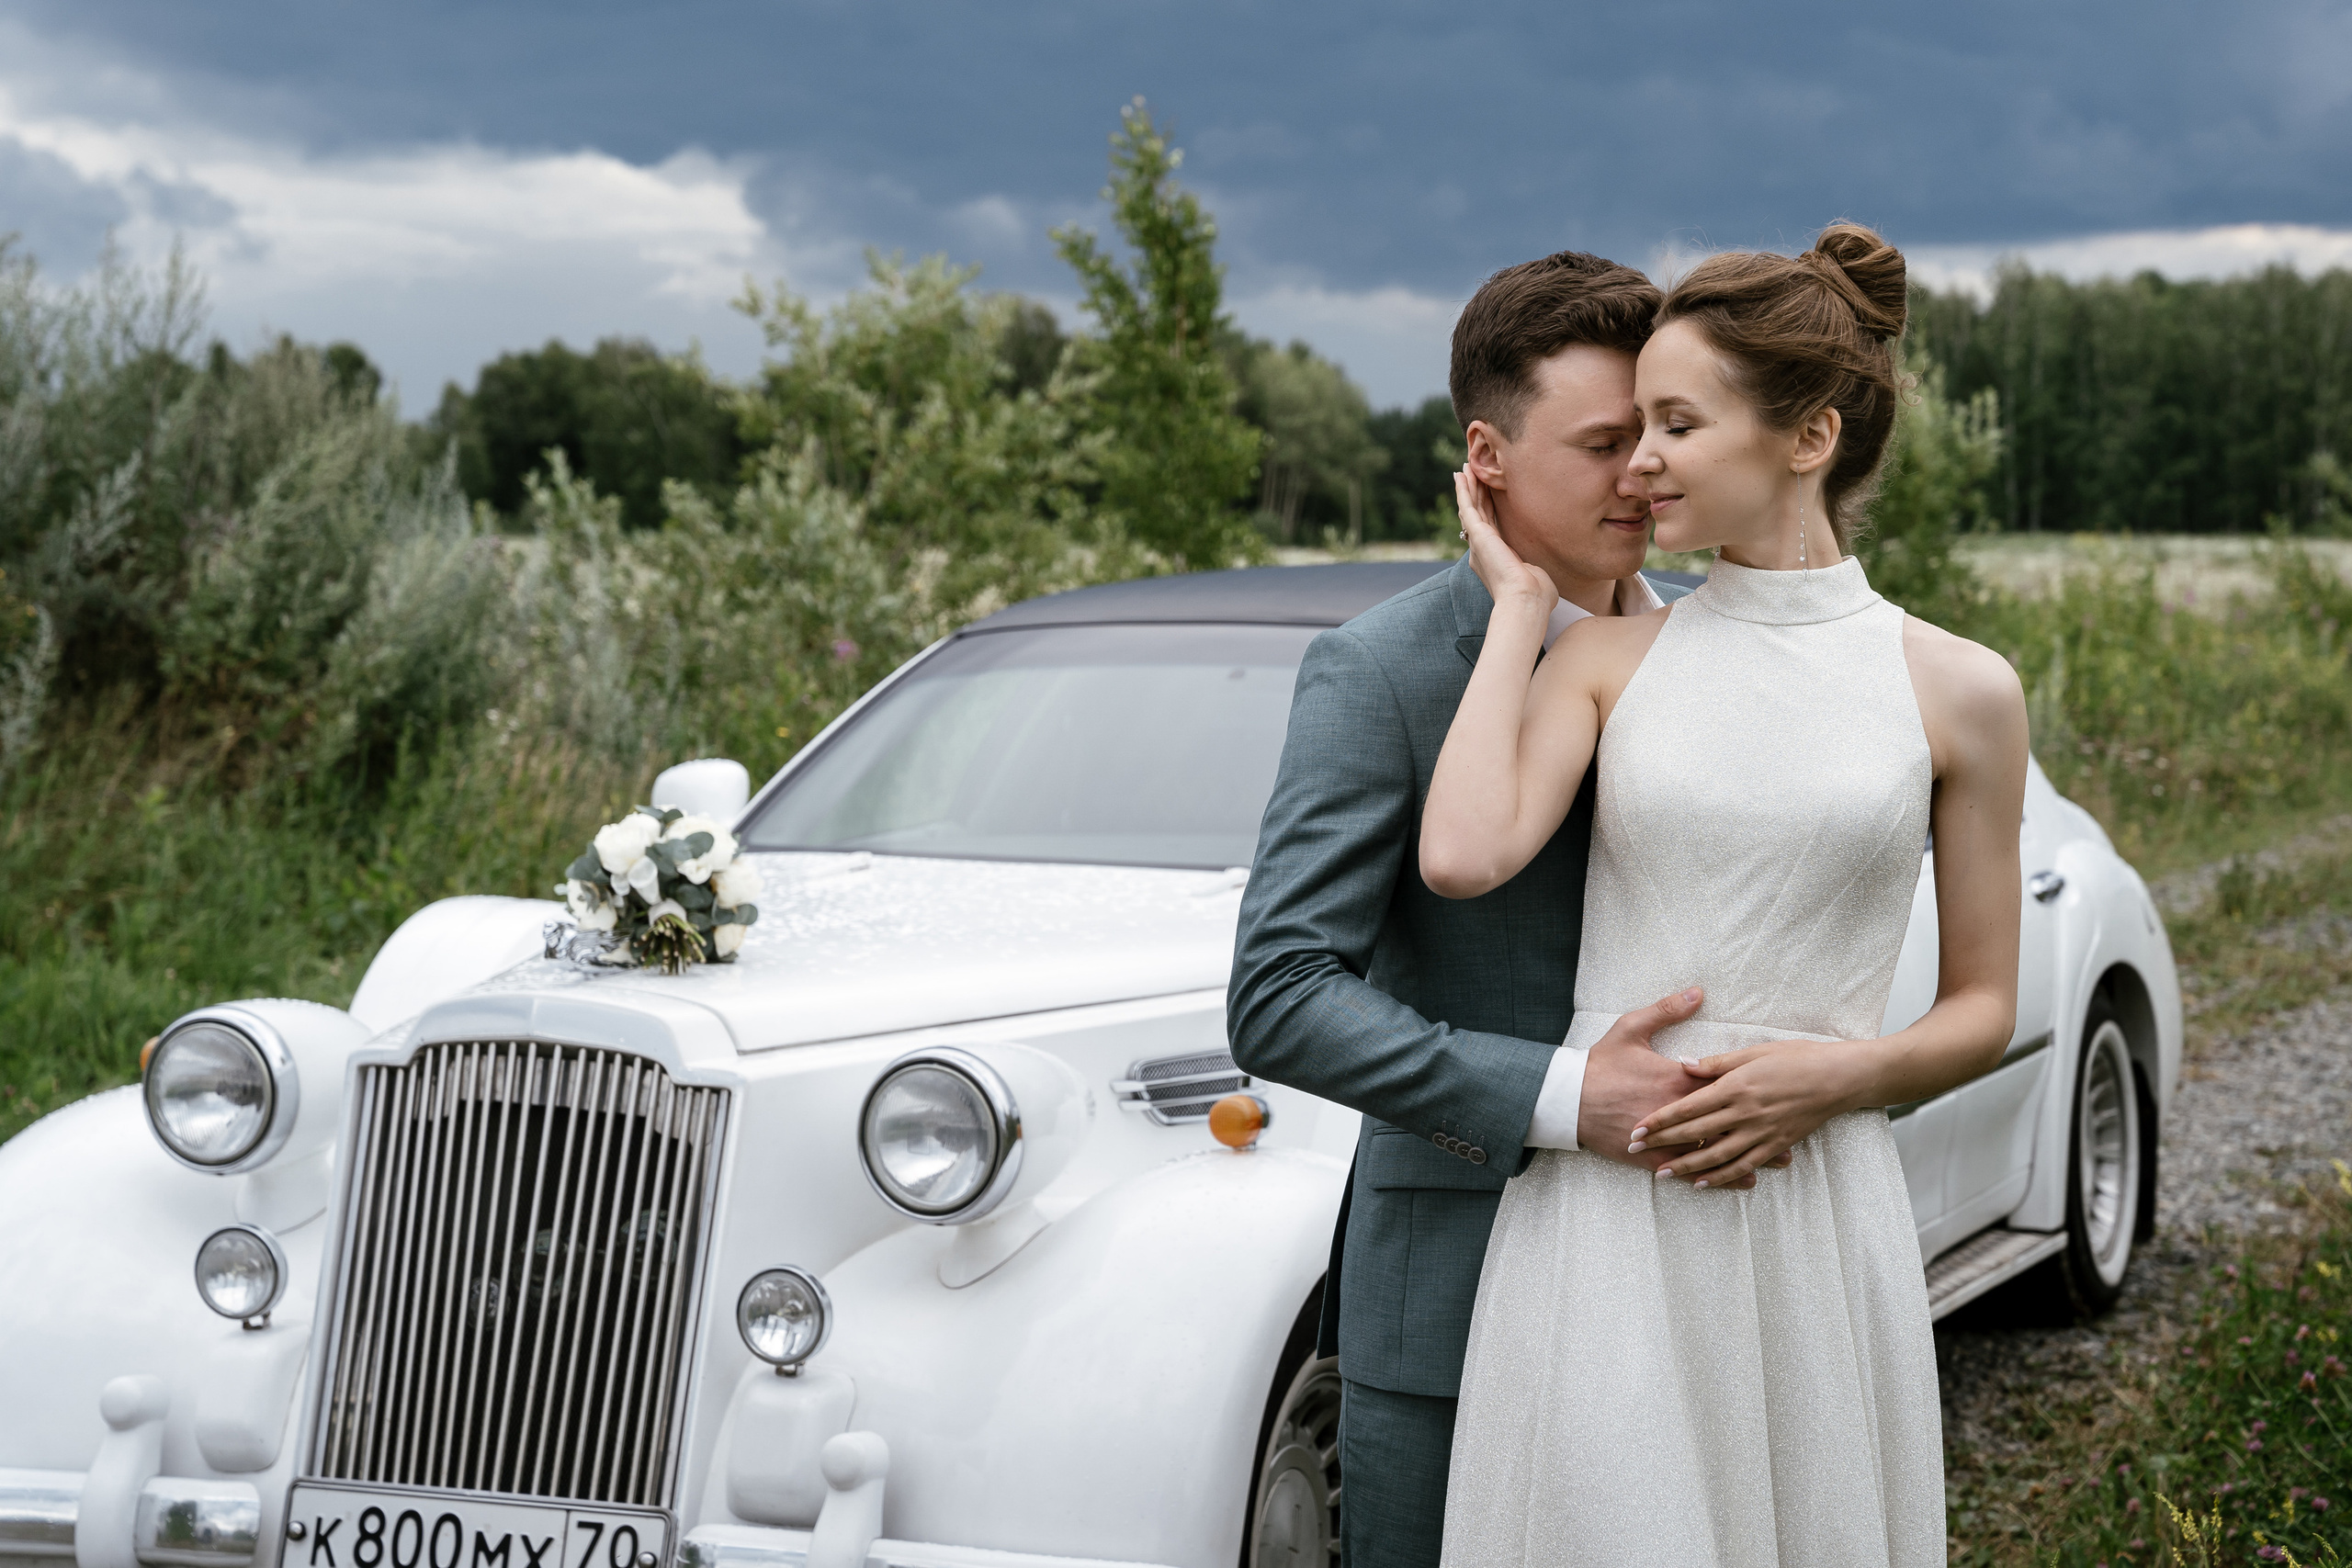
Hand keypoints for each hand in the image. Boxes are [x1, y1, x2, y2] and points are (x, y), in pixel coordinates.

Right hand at [1454, 468, 1555, 618]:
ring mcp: (1478, 542)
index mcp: (1493, 560)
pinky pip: (1468, 507)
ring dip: (1467, 487)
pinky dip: (1463, 490)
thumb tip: (1542, 576)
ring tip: (1464, 468)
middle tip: (1470, 474)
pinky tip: (1461, 475)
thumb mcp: (1537, 577)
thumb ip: (1535, 571)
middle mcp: (1481, 550)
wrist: (1526, 601)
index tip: (1485, 493)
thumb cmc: (1536, 596)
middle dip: (1474, 493)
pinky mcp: (1478, 535)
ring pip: (1470, 507)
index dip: (1485, 508)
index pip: (1488, 527)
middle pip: (1477, 514)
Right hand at [1578, 988, 1789, 1190]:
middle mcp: (1678, 1110)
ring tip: (1780, 1161)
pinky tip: (1739, 1181)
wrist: (1566, 1099)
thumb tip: (1697, 991)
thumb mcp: (1631, 1027)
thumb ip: (1666, 1009)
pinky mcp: (1652, 1157)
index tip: (1782, 1093)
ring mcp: (1666, 1137)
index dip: (1754, 1091)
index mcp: (1676, 1079)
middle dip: (1762, 1128)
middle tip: (1795, 1132)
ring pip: (1716, 1149)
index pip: (1723, 1085)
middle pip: (1729, 1121)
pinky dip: (1718, 1176)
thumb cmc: (1599, 1063)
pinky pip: (1691, 1170)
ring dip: (1750, 1155)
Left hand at [1627, 1039, 1869, 1187]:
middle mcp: (1745, 1113)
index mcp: (1736, 1086)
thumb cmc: (1796, 1058)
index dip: (1660, 1119)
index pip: (1689, 1107)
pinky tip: (1703, 1184)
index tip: (1638, 1127)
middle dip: (1663, 1143)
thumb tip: (1683, 1065)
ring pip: (1716, 1156)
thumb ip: (1716, 1062)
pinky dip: (1722, 1177)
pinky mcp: (1776, 1145)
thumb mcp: (1754, 1052)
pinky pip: (1744, 1166)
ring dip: (1687, 1167)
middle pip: (1695, 1133)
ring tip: (1662, 1175)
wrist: (1839, 1078)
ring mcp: (1761, 1133)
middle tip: (1636, 1151)